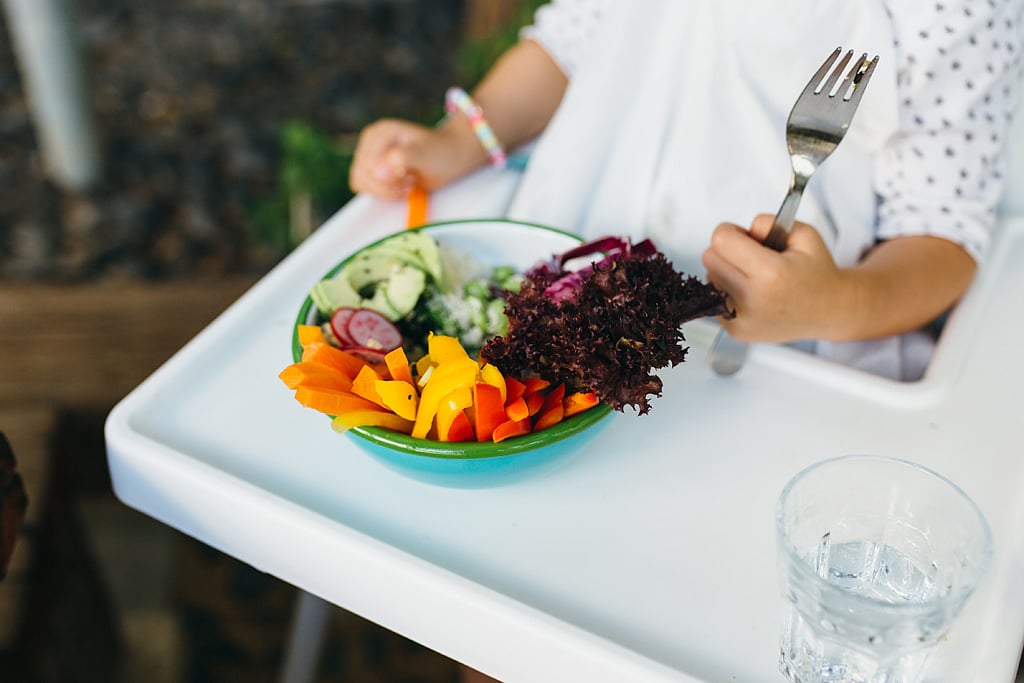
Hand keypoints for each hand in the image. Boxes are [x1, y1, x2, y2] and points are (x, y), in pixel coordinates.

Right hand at [349, 118, 485, 199]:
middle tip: (411, 180)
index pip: (367, 166)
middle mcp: (370, 142)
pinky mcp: (372, 169)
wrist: (449, 156)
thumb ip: (401, 158)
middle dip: (388, 186)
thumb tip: (378, 171)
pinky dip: (383, 193)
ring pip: (361, 183)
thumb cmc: (441, 153)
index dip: (387, 179)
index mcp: (380, 133)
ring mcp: (369, 155)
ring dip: (386, 191)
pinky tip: (400, 186)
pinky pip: (365, 187)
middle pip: (362, 175)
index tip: (410, 175)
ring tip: (408, 182)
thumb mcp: (425, 155)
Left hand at [701, 214, 850, 342]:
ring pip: (710, 279)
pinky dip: (729, 293)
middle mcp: (754, 299)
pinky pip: (716, 300)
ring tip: (754, 276)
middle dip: (725, 250)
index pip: (721, 241)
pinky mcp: (736, 331)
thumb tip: (744, 230)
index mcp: (771, 273)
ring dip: (726, 272)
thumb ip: (769, 222)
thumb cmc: (816, 272)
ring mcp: (743, 319)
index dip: (730, 232)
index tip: (742, 235)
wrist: (829, 311)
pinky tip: (753, 294)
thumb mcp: (803, 234)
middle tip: (748, 254)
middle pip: (709, 259)